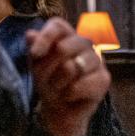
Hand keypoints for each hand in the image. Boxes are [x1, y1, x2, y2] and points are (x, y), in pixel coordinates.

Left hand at [24, 18, 110, 135]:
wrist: (59, 109)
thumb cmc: (48, 81)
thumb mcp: (36, 64)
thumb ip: (34, 48)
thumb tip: (30, 34)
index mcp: (67, 35)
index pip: (58, 26)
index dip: (45, 38)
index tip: (35, 54)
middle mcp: (85, 43)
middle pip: (63, 48)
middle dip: (47, 69)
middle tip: (46, 80)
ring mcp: (97, 59)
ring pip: (71, 67)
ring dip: (58, 83)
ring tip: (58, 88)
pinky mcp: (104, 78)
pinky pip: (81, 85)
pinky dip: (69, 94)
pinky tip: (70, 96)